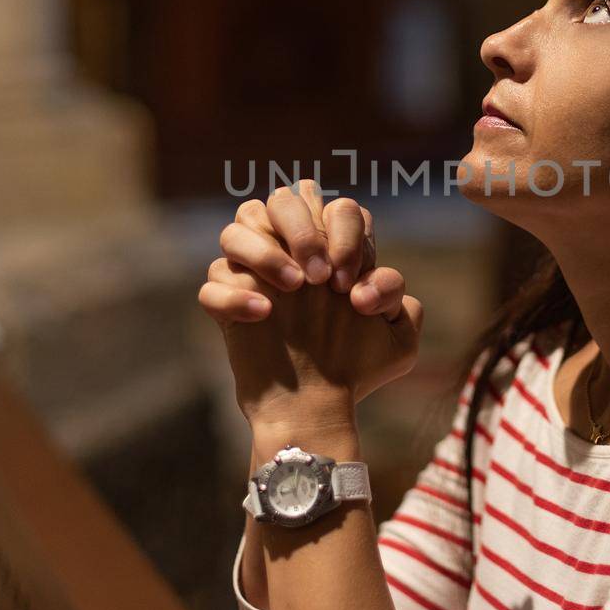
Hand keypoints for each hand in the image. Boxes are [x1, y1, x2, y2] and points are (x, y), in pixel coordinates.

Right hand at [197, 180, 424, 427]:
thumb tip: (364, 287)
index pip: (337, 207)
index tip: (351, 281)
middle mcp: (290, 254)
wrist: (316, 411)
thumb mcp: (398, 338)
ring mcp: (255, 277)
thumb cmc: (357, 368)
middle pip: (281, 198)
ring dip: (264, 252)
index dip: (347, 233)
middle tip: (320, 279)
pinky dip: (235, 296)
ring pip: (234, 229)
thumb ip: (395, 295)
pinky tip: (264, 317)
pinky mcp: (225, 306)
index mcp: (331, 250)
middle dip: (303, 230)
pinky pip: (212, 281)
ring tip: (293, 289)